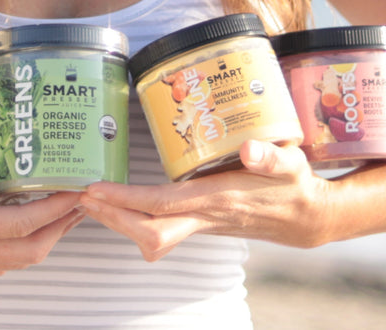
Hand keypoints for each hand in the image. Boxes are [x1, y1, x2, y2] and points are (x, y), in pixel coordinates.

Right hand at [0, 179, 83, 278]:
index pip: (16, 226)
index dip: (53, 210)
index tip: (79, 190)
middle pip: (26, 250)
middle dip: (62, 226)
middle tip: (84, 198)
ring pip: (13, 257)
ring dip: (44, 235)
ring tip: (61, 205)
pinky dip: (19, 239)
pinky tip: (17, 217)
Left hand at [77, 140, 333, 260]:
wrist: (305, 217)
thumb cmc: (294, 184)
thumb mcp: (289, 162)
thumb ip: (270, 155)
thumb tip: (249, 150)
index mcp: (217, 199)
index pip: (161, 206)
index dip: (125, 201)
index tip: (96, 190)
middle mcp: (204, 217)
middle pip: (147, 232)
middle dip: (112, 218)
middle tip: (81, 198)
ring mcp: (200, 223)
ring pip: (150, 235)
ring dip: (118, 220)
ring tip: (91, 200)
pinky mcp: (199, 222)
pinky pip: (158, 228)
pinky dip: (133, 218)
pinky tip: (118, 203)